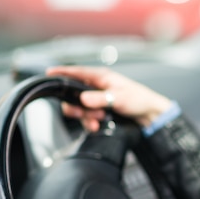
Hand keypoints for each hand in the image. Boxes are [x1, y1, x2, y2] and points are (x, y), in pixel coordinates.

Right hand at [46, 65, 172, 131]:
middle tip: (88, 113)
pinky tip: (97, 126)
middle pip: (73, 94)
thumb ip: (101, 98)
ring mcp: (97, 99)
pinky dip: (89, 123)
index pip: (78, 72)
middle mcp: (96, 87)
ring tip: (99, 119)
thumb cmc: (139, 99)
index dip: (62, 72)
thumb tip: (83, 98)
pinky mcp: (99, 110)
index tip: (49, 73)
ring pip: (79, 108)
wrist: (149, 114)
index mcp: (101, 77)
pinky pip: (86, 117)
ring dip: (86, 116)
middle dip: (77, 107)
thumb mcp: (120, 98)